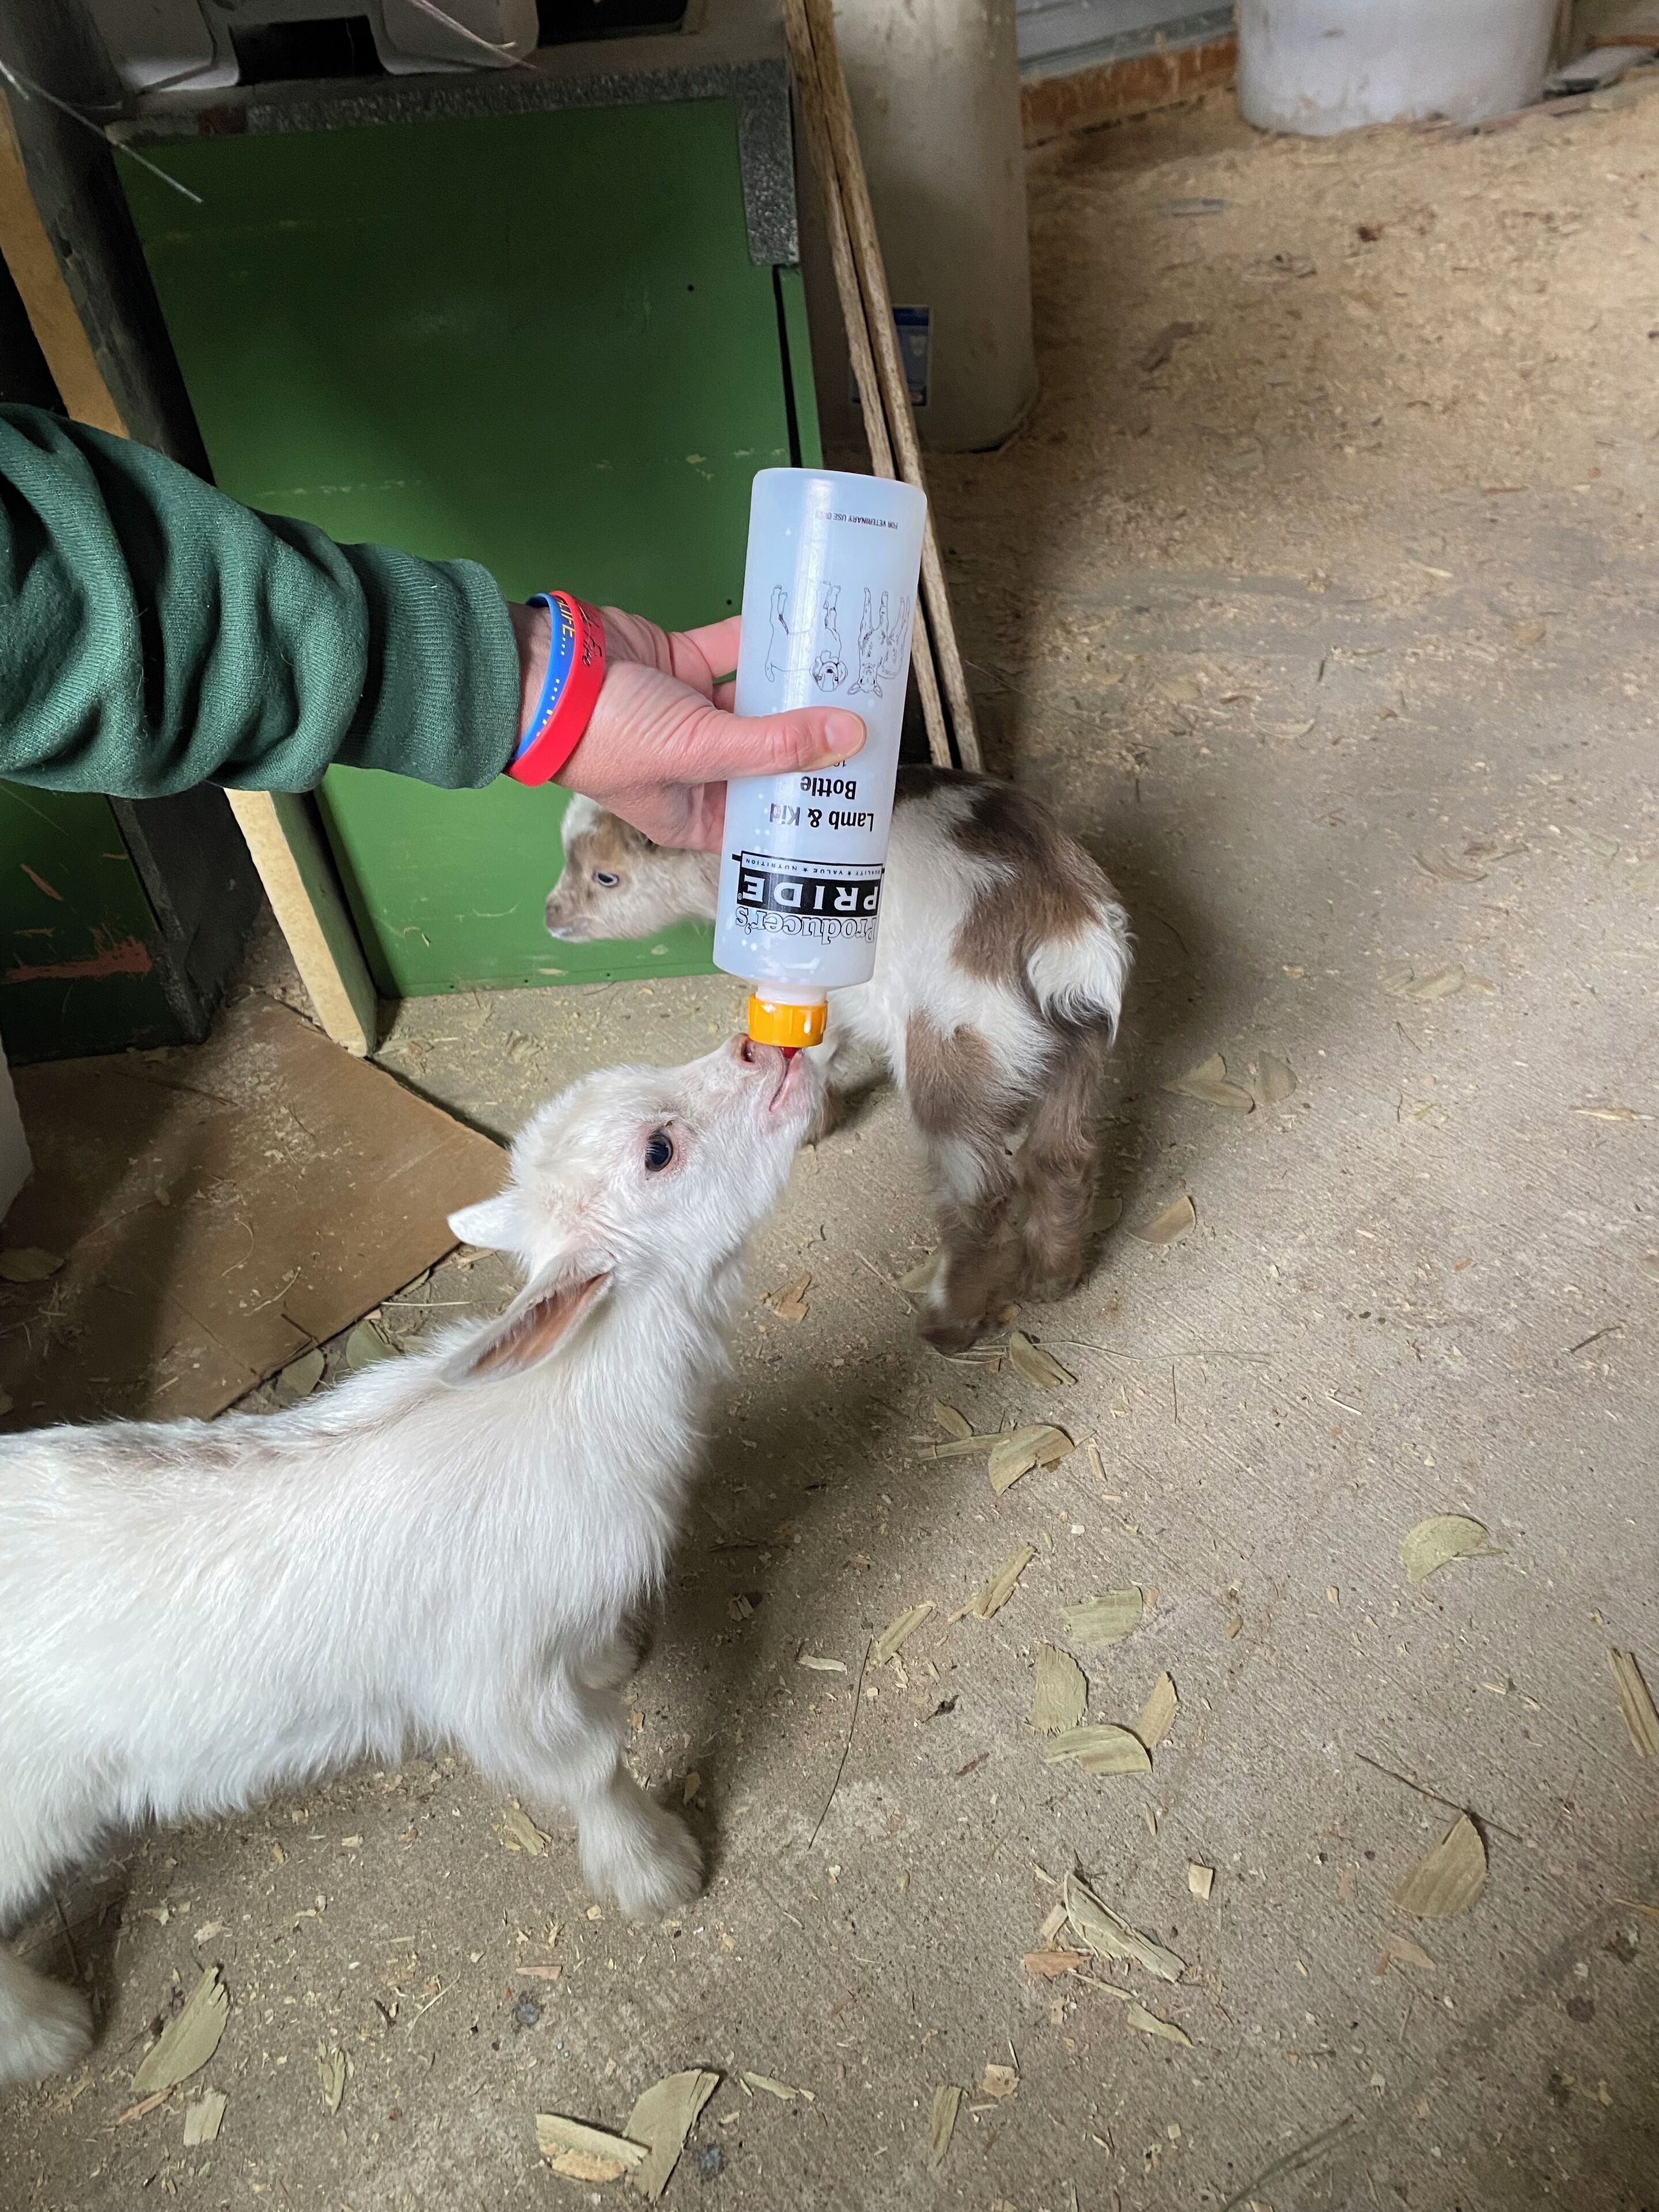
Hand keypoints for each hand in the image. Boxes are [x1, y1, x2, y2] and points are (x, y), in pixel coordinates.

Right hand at [510, 604, 864, 849]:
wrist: (544, 670)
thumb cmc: (603, 734)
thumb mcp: (699, 750)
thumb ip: (775, 744)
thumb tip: (850, 736)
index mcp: (692, 812)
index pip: (763, 819)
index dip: (806, 808)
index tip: (856, 794)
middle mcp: (695, 766)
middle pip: (769, 756)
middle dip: (814, 742)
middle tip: (871, 726)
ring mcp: (689, 713)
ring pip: (758, 701)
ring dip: (796, 687)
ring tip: (851, 675)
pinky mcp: (683, 663)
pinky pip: (733, 651)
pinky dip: (765, 640)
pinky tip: (806, 630)